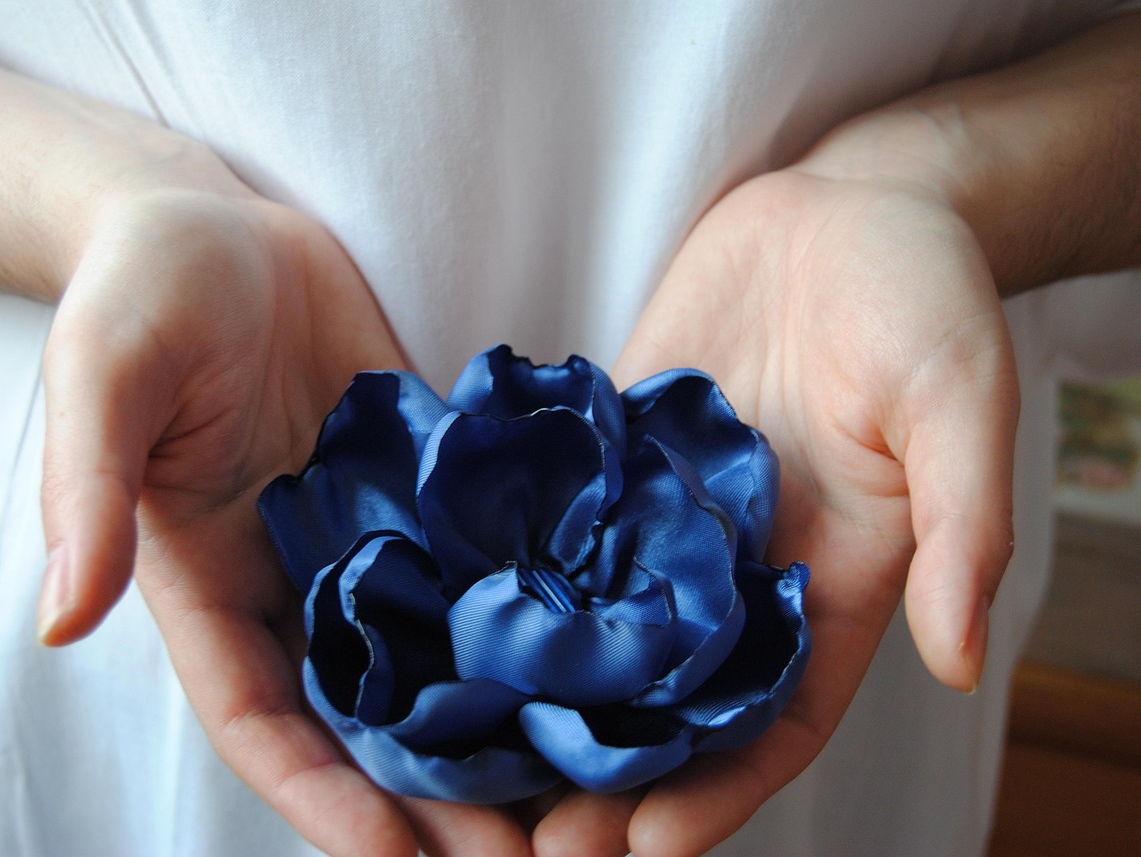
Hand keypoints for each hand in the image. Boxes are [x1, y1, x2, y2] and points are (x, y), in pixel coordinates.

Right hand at [38, 187, 531, 856]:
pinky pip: (478, 570)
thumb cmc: (143, 289)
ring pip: (434, 662)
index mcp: (210, 584)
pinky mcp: (422, 493)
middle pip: (364, 721)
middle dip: (431, 799)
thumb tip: (61, 619)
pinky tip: (596, 662)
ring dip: (495, 731)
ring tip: (576, 790)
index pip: (262, 721)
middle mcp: (294, 584)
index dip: (323, 798)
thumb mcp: (106, 375)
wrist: (221, 225)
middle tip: (522, 856)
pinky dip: (526, 625)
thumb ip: (89, 490)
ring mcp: (365, 543)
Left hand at [534, 165, 1017, 855]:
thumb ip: (960, 528)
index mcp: (828, 584)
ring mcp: (667, 517)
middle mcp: (738, 570)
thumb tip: (965, 656)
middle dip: (606, 773)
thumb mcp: (957, 404)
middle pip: (668, 702)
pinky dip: (510, 579)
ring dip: (541, 698)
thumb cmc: (923, 299)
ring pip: (597, 631)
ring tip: (467, 760)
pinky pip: (557, 529)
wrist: (845, 208)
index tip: (643, 850)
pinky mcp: (614, 457)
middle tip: (528, 840)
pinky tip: (444, 620)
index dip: (714, 791)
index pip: (771, 720)